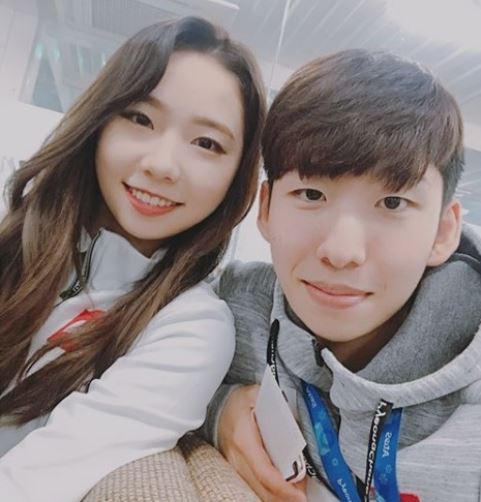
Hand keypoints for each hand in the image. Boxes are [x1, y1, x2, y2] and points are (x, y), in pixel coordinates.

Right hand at [218, 385, 306, 501]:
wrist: (218, 407)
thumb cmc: (236, 402)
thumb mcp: (255, 395)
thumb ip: (276, 405)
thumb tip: (294, 419)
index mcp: (244, 440)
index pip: (263, 472)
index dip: (282, 488)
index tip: (299, 497)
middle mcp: (237, 458)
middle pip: (262, 489)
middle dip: (285, 496)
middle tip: (303, 491)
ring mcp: (234, 467)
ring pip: (258, 492)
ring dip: (278, 496)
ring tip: (297, 489)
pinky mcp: (237, 470)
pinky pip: (254, 487)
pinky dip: (270, 491)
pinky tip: (283, 489)